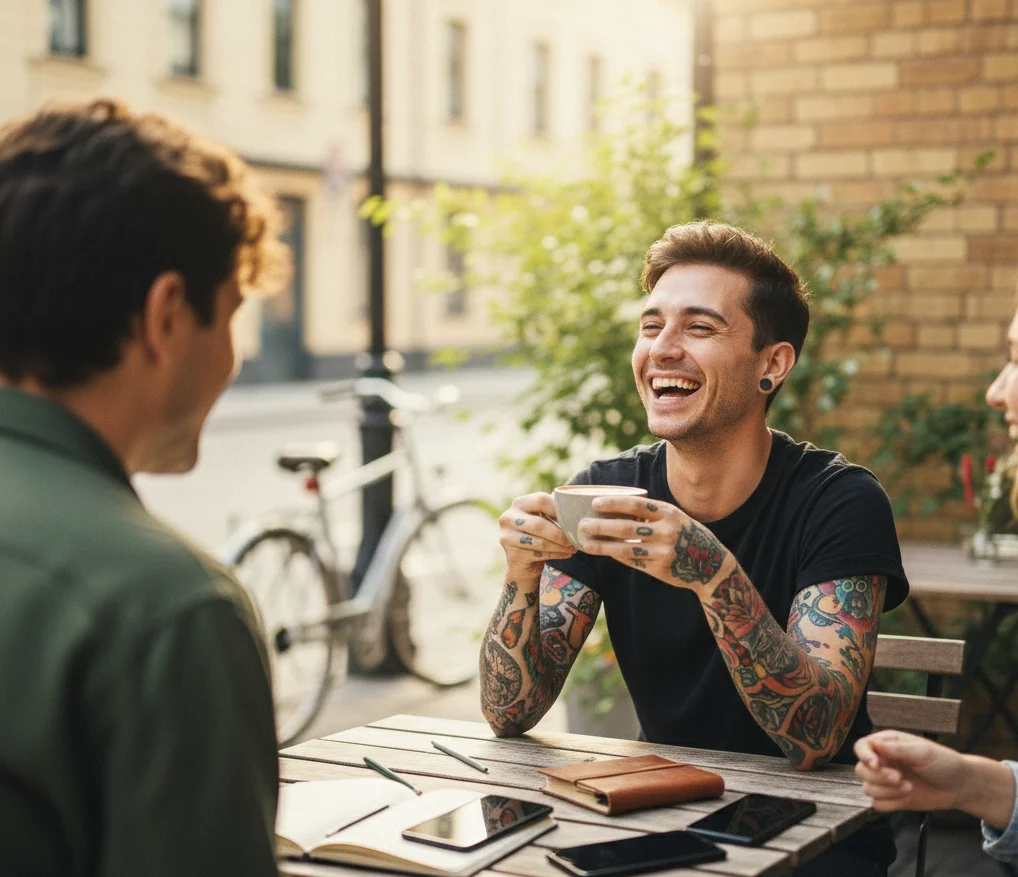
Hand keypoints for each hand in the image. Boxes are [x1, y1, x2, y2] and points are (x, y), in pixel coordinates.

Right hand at [498, 493, 575, 575]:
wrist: (523, 561)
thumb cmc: (538, 535)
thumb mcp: (543, 518)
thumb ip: (553, 510)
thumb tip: (577, 508)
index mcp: (519, 503)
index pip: (541, 500)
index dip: (559, 509)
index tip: (574, 519)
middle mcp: (508, 518)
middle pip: (539, 524)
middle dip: (560, 533)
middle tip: (575, 538)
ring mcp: (507, 537)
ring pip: (540, 542)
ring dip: (560, 546)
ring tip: (573, 547)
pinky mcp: (513, 555)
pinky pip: (539, 554)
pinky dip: (556, 554)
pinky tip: (567, 554)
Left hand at [577, 496, 728, 588]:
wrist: (711, 566)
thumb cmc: (688, 536)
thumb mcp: (676, 518)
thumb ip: (652, 514)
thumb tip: (618, 508)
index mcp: (669, 514)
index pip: (637, 505)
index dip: (614, 503)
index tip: (595, 502)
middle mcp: (667, 532)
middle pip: (626, 528)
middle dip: (601, 526)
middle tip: (582, 524)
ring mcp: (663, 552)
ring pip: (625, 548)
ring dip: (602, 546)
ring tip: (585, 543)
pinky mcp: (659, 569)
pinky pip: (632, 561)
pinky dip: (616, 556)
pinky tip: (603, 552)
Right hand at [854, 730, 969, 812]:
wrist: (960, 786)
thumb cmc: (943, 762)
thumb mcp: (922, 751)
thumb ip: (897, 749)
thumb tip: (874, 744)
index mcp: (887, 744)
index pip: (862, 747)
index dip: (864, 755)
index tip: (875, 764)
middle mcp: (883, 762)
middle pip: (861, 770)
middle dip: (879, 777)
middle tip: (899, 777)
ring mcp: (886, 782)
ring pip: (868, 789)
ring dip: (888, 791)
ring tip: (908, 787)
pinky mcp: (892, 798)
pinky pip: (878, 805)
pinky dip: (891, 803)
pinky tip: (907, 796)